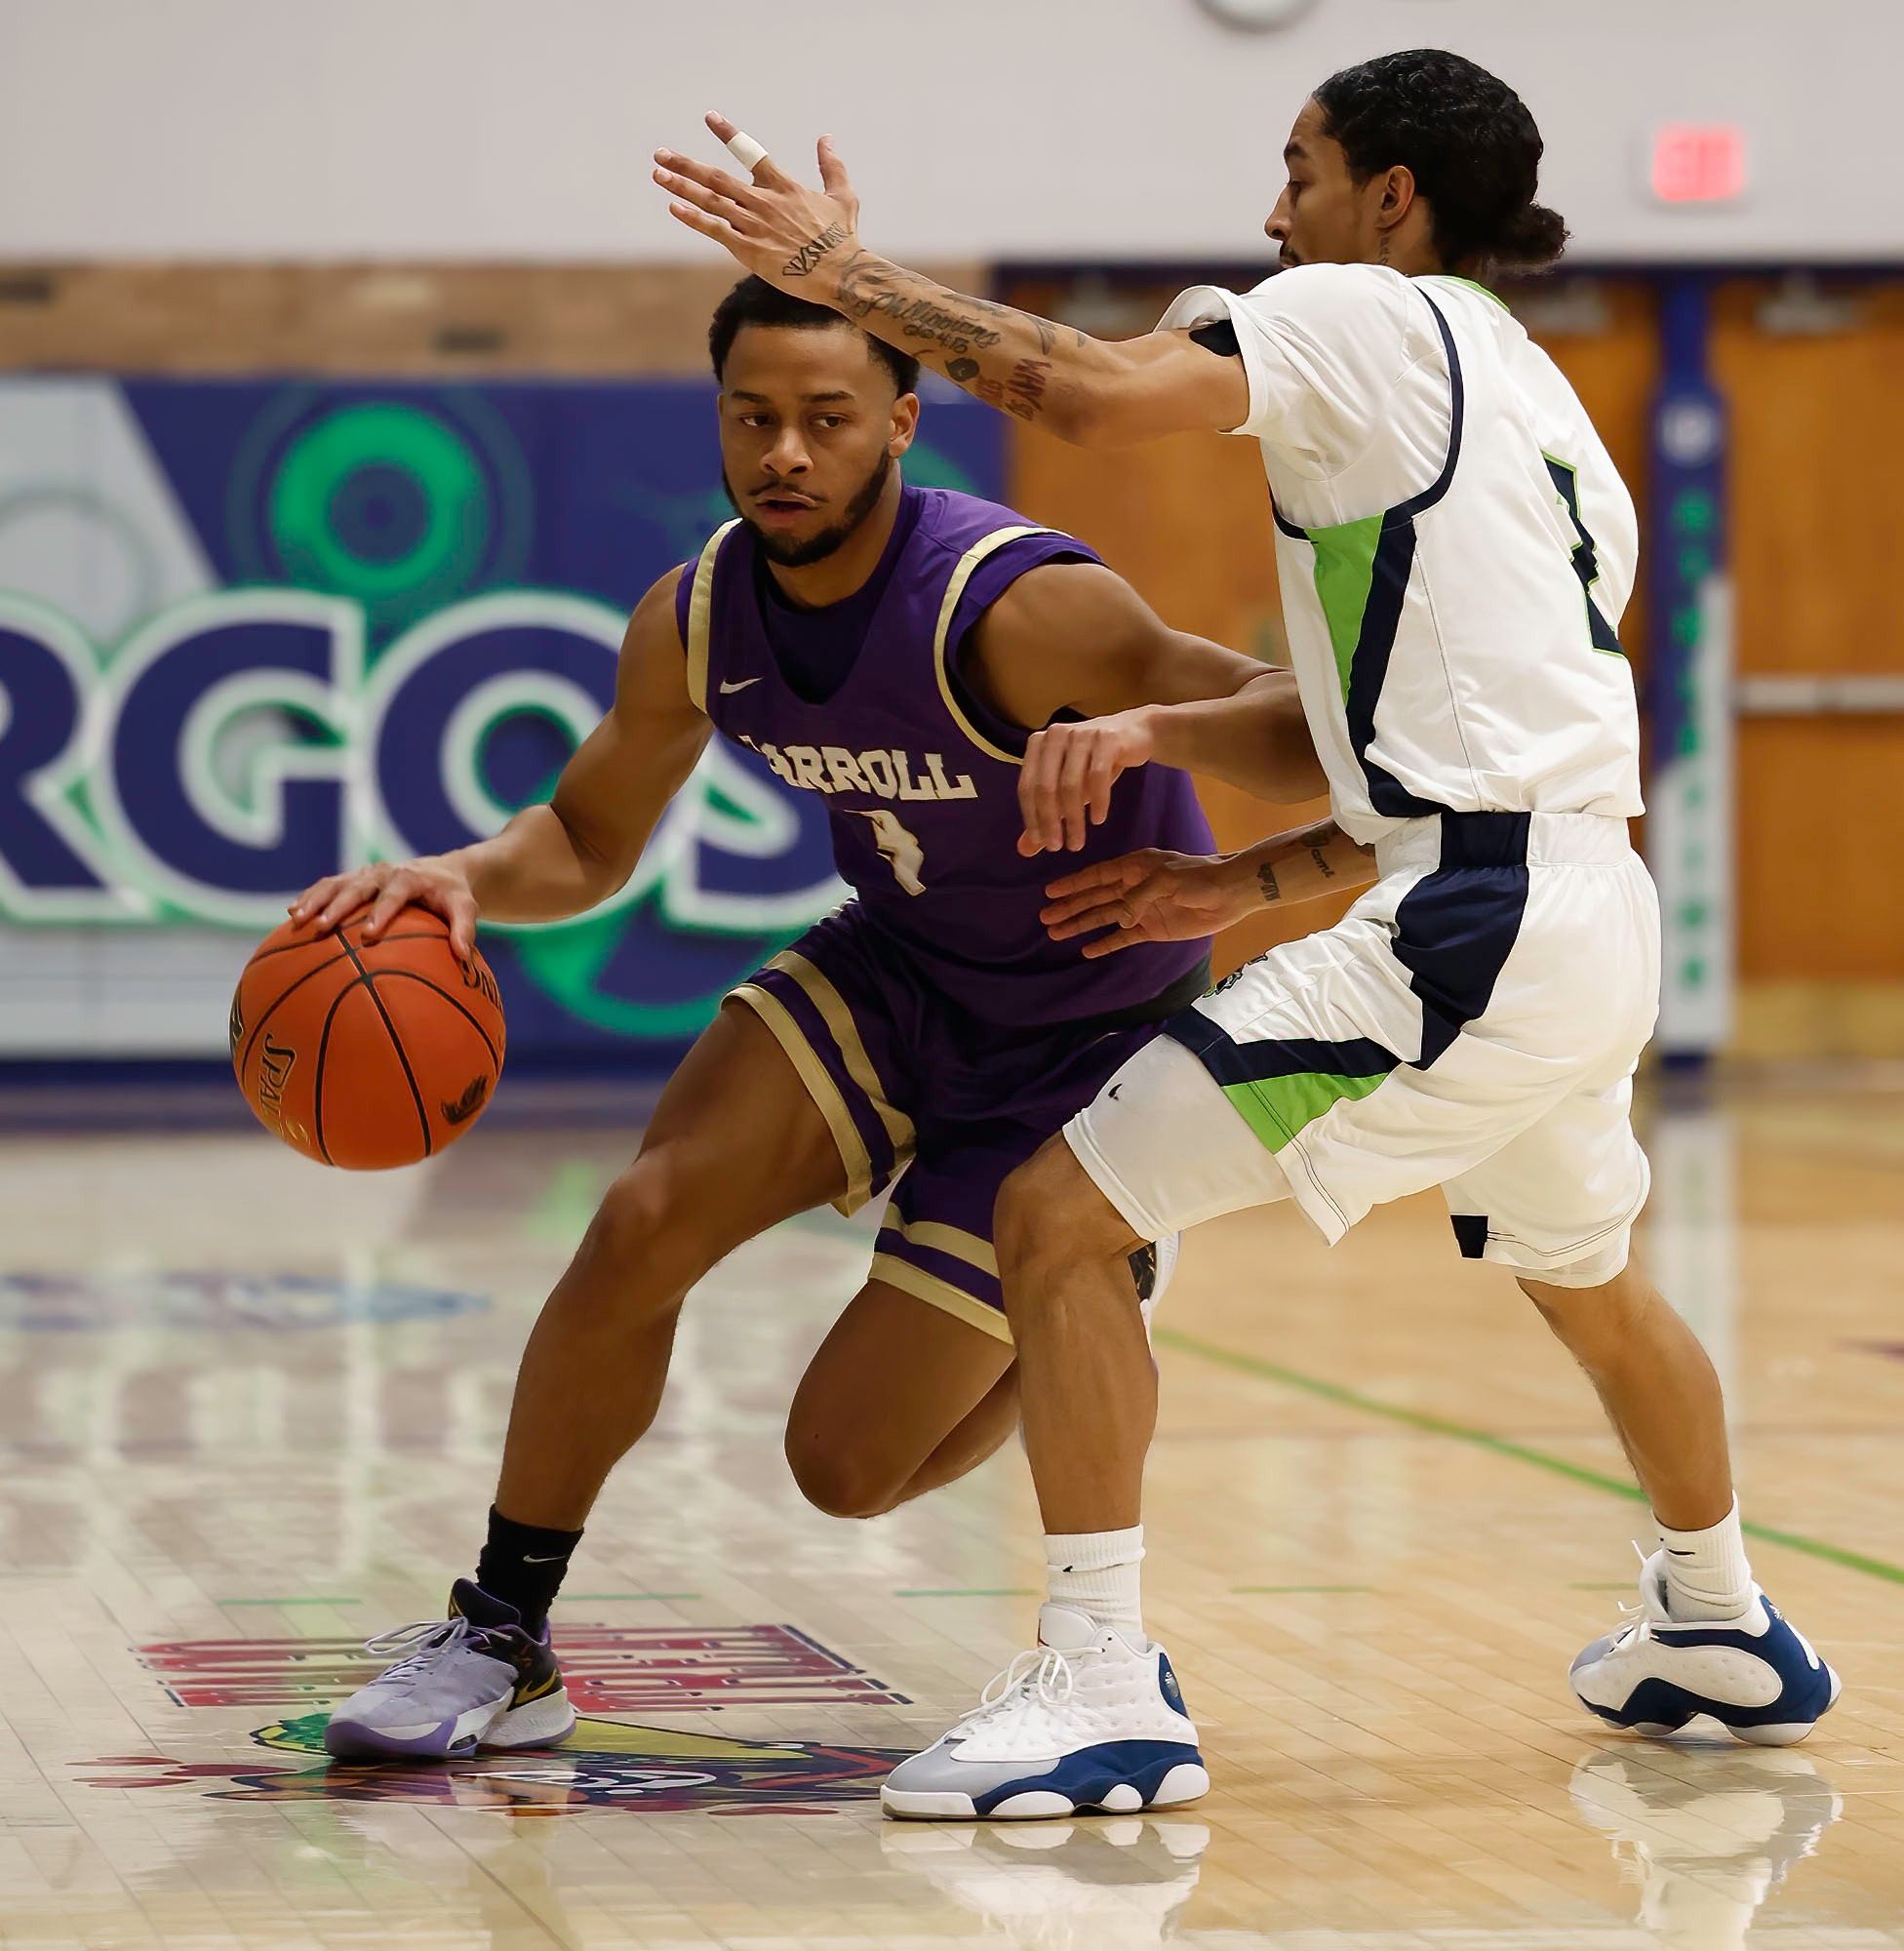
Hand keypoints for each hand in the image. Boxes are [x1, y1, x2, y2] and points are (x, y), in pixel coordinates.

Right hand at [287, 857, 479, 961]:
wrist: (443, 872)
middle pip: (356, 887)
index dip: (381, 912)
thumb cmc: (453, 895)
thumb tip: (464, 958)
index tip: (369, 934)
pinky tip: (292, 917)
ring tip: (296, 920)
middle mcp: (383, 872)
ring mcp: (364, 874)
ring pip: (335, 884)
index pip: (393, 894)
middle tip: (321, 928)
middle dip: (338, 907)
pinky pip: (328, 886)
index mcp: (410, 878)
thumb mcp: (466, 908)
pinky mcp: (353, 879)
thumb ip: (464, 929)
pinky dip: (310, 897)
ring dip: (314, 900)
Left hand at [653, 115, 860, 289]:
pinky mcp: (749, 250)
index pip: (750, 152)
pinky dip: (693, 218)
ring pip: (710, 200)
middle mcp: (763, 201)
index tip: (709, 117)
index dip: (728, 134)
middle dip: (686, 164)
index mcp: (783, 186)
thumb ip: (831, 165)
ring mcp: (754, 225)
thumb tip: (827, 139)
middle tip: (660, 153)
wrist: (840, 272)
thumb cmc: (843, 238)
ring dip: (682, 186)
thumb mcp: (843, 195)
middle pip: (717, 177)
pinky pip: (715, 230)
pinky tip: (674, 206)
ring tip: (659, 173)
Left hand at [1017, 709, 1156, 855]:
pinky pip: (1098, 776)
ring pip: (1071, 785)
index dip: (1032, 817)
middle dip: (1051, 822)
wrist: (1136, 733)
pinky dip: (1098, 802)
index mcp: (1038, 744)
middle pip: (1045, 787)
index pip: (1027, 786)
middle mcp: (1055, 735)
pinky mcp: (1106, 738)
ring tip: (1078, 841)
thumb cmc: (1095, 762)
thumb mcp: (1069, 788)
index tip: (1041, 843)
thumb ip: (1046, 816)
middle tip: (1059, 847)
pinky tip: (1098, 819)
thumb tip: (1025, 850)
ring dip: (1074, 819)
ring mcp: (1081, 733)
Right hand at [1040, 849, 1252, 958]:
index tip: (1050, 892)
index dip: (1073, 884)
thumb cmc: (1199, 878)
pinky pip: (1123, 937)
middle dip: (1070, 907)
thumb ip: (1139, 897)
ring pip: (1104, 917)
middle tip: (1045, 917)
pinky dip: (1106, 943)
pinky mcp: (1151, 928)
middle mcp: (1132, 887)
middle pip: (1094, 898)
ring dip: (1081, 925)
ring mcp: (1140, 909)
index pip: (1097, 876)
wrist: (1229, 893)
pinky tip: (1088, 950)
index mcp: (1134, 868)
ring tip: (1056, 932)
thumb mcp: (1166, 880)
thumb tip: (1119, 918)